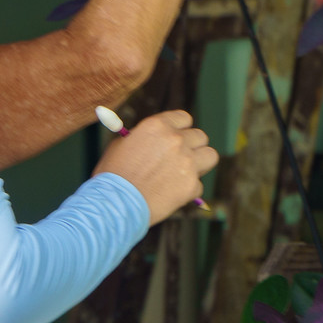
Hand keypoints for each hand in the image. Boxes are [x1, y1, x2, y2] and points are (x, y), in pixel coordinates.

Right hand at [94, 109, 217, 223]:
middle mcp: (176, 140)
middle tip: (180, 158)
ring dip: (200, 163)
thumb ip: (143, 137)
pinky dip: (188, 190)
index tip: (177, 137)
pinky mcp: (191, 185)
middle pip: (200, 136)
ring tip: (185, 173)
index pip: (184, 118)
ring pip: (210, 156)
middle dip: (192, 146)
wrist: (115, 204)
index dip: (180, 129)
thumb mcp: (121, 145)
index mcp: (157, 125)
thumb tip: (155, 139)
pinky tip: (172, 194)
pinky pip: (199, 184)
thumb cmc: (112, 175)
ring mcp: (187, 162)